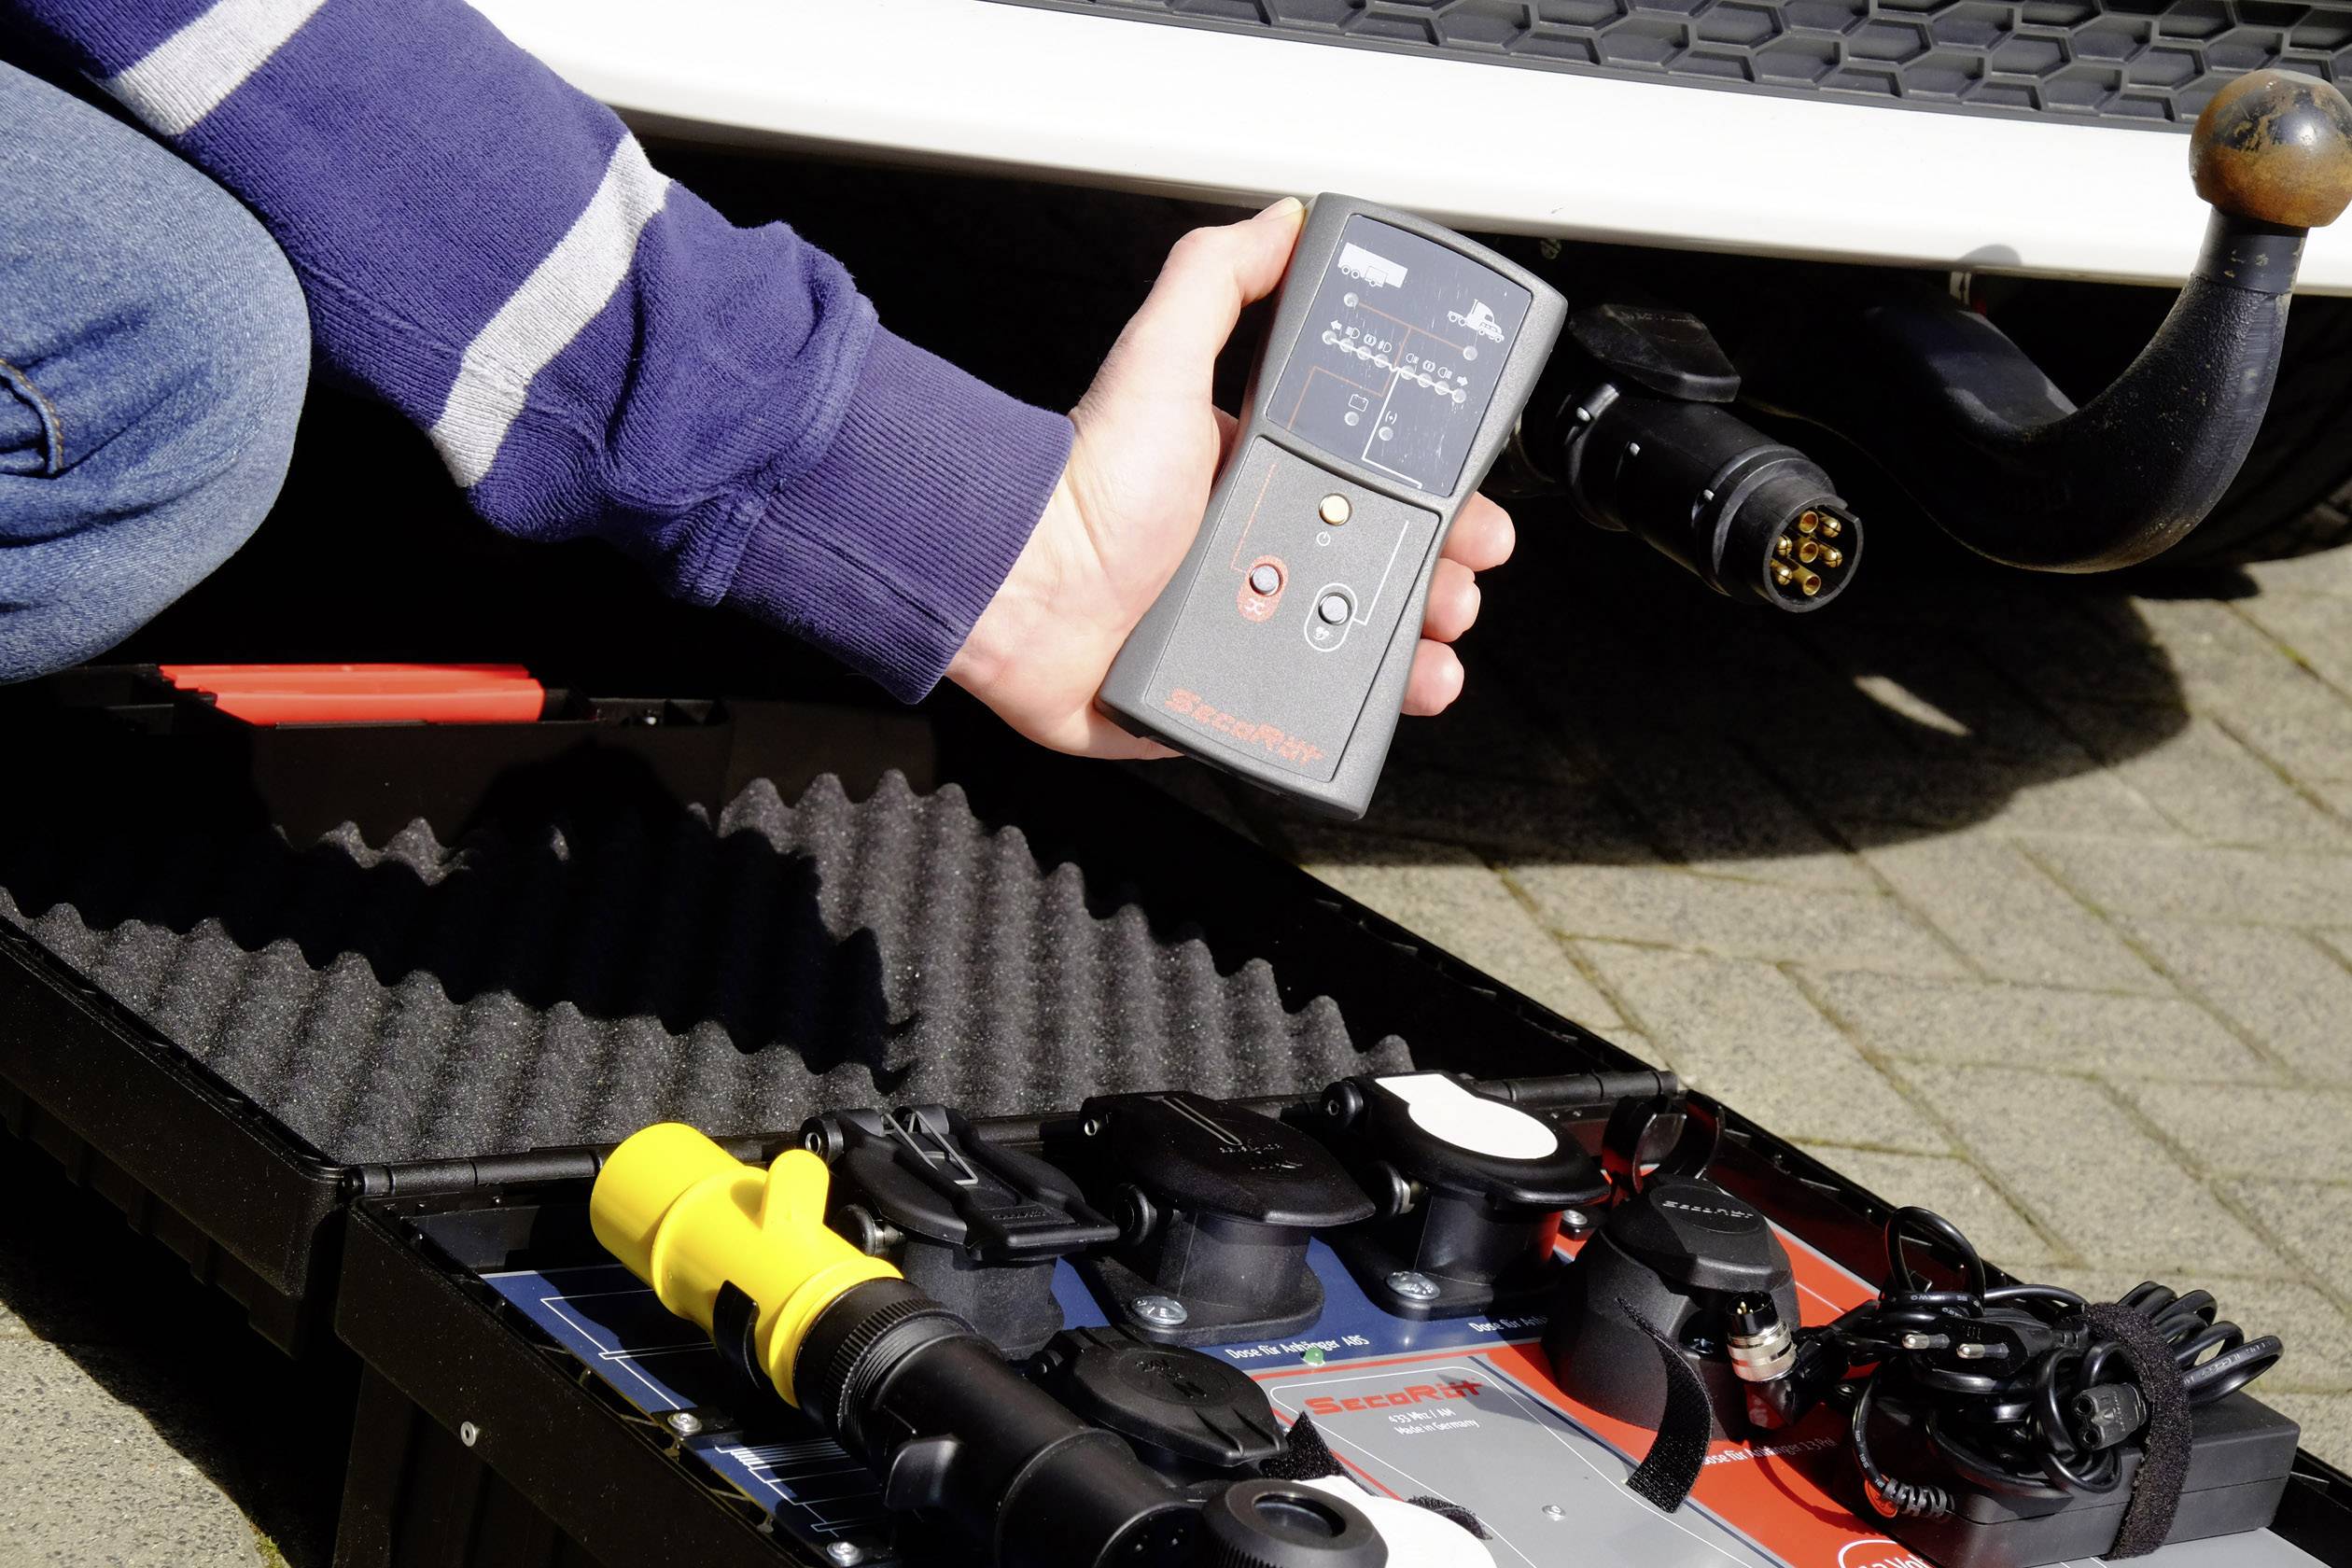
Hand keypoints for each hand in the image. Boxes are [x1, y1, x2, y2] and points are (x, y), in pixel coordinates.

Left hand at [947, 198, 1516, 758]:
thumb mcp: (1158, 360)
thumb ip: (1216, 280)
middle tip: (1462, 578)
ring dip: (1421, 640)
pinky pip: (1313, 702)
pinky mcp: (1228, 686)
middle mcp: (1255, 546)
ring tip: (1442, 637)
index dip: (1431, 496)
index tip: (1471, 508)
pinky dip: (1369, 706)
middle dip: (1442, 572)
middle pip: (1380, 563)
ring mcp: (1246, 619)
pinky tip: (1404, 691)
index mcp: (1255, 473)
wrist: (1023, 595)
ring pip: (1361, 635)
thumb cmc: (1083, 487)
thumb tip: (1279, 220)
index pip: (1368, 483)